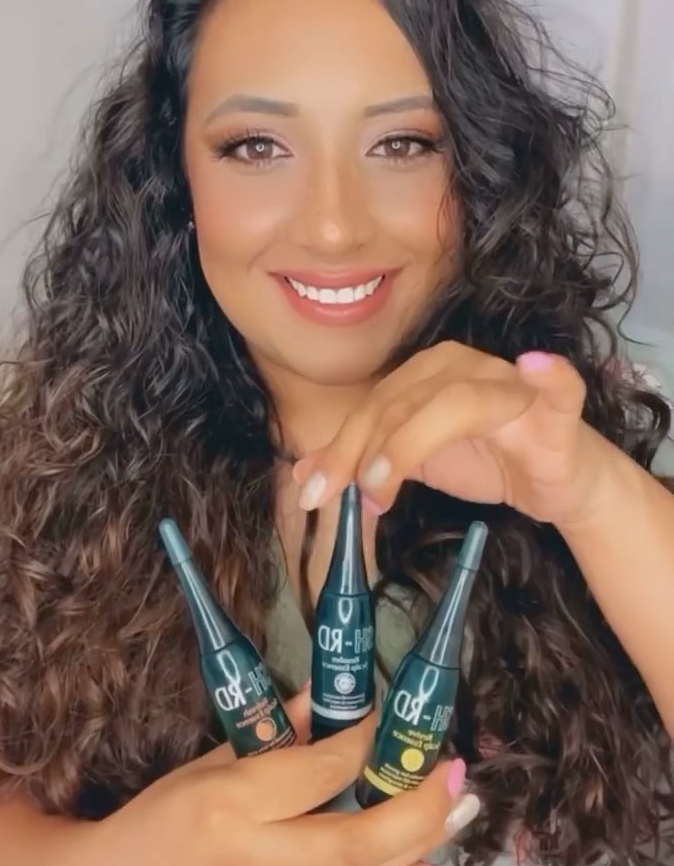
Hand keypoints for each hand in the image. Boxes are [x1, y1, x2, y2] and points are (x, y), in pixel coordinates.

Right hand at [85, 688, 466, 865]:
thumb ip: (272, 736)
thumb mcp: (208, 764)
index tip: (390, 721)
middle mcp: (255, 863)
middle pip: (358, 838)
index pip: (318, 773)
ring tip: (461, 808)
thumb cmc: (159, 819)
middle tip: (454, 771)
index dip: (364, 744)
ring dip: (422, 844)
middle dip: (419, 804)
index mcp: (230, 805)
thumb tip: (331, 700)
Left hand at [294, 342, 612, 528]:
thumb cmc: (486, 459)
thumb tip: (306, 475)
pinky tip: (536, 366)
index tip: (312, 493)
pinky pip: (559, 386)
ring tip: (380, 487)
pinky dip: (550, 374)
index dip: (339, 449)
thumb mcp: (414, 463)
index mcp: (429, 372)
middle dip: (364, 453)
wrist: (556, 480)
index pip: (374, 406)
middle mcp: (466, 366)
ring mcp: (511, 383)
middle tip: (344, 499)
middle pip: (403, 403)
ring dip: (410, 445)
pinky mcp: (557, 408)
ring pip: (456, 402)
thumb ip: (364, 462)